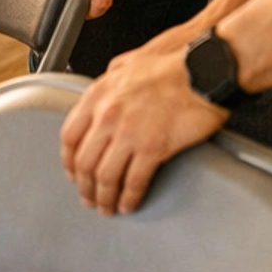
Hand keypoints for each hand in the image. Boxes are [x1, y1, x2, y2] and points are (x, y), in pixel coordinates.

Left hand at [59, 44, 226, 213]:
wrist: (203, 71)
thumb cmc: (172, 67)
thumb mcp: (128, 63)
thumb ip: (110, 77)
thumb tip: (106, 86)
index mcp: (98, 95)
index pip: (69, 136)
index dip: (69, 161)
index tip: (73, 173)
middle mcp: (108, 115)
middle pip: (85, 162)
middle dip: (85, 187)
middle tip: (89, 198)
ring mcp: (129, 133)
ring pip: (106, 177)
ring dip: (104, 198)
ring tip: (108, 207)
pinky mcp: (153, 148)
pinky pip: (134, 182)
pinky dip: (129, 198)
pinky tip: (129, 204)